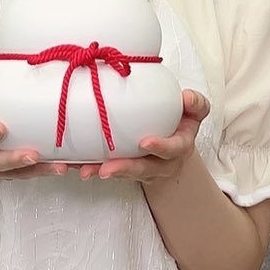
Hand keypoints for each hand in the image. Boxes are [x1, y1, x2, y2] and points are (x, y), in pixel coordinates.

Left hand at [41, 89, 210, 183]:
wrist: (174, 146)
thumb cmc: (181, 124)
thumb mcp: (194, 112)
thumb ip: (195, 104)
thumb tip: (185, 97)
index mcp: (178, 147)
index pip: (172, 149)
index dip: (160, 146)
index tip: (145, 142)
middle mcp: (160, 162)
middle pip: (142, 169)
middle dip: (124, 169)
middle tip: (106, 169)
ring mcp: (141, 169)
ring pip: (122, 173)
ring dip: (102, 171)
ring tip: (85, 171)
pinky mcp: (123, 168)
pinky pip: (106, 168)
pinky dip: (90, 166)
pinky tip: (75, 164)